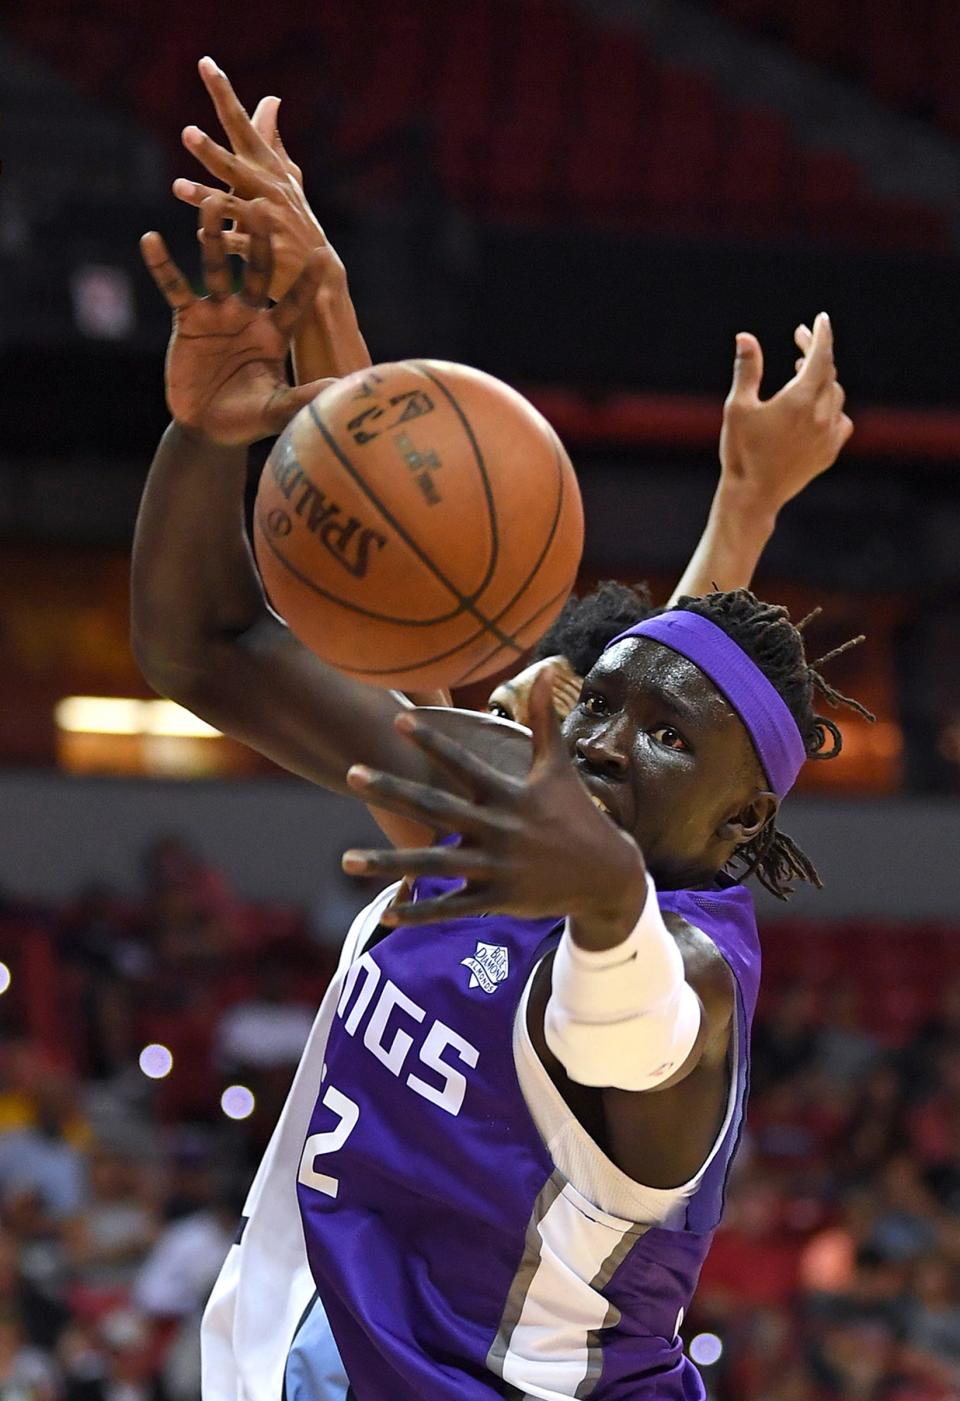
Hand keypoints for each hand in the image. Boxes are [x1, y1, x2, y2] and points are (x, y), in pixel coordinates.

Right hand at [140, 195, 332, 445]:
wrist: (208, 428)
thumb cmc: (248, 419)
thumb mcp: (277, 410)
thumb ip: (304, 397)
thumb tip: (341, 388)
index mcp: (276, 333)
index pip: (295, 303)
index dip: (306, 282)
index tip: (322, 255)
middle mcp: (249, 315)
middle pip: (257, 272)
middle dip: (260, 242)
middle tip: (264, 206)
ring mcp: (218, 313)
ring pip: (216, 268)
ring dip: (214, 237)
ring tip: (212, 203)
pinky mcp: (188, 319)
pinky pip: (174, 287)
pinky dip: (162, 264)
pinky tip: (150, 238)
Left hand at [173, 57, 342, 302]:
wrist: (317, 271)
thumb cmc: (295, 219)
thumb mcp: (288, 178)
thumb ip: (272, 140)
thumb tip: (270, 99)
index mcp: (269, 168)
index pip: (243, 124)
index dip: (224, 94)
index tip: (205, 63)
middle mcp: (269, 189)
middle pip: (234, 165)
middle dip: (211, 150)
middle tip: (187, 132)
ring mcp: (269, 221)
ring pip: (231, 206)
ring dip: (205, 198)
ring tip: (177, 187)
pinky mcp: (268, 252)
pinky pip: (236, 244)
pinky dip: (218, 239)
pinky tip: (199, 235)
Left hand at [342, 670, 646, 939]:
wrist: (606, 876)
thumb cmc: (577, 814)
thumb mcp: (558, 768)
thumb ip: (543, 721)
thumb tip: (546, 669)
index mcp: (508, 795)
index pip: (463, 764)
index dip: (433, 741)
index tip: (398, 720)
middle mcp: (497, 829)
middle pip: (435, 808)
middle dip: (392, 791)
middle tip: (351, 773)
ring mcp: (495, 867)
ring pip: (432, 864)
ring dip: (387, 864)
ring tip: (346, 860)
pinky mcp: (496, 898)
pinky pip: (450, 907)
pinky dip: (419, 912)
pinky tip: (387, 914)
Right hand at [719, 311, 852, 516]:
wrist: (753, 495)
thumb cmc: (741, 450)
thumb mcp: (738, 407)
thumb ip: (747, 370)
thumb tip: (745, 337)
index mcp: (799, 400)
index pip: (820, 356)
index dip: (821, 335)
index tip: (820, 319)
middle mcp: (820, 416)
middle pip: (828, 372)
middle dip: (816, 352)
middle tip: (799, 340)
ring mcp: (828, 436)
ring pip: (835, 395)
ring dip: (822, 378)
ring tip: (802, 371)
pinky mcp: (829, 453)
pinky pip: (840, 421)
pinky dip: (831, 406)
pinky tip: (817, 407)